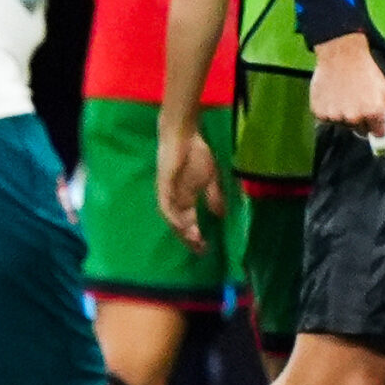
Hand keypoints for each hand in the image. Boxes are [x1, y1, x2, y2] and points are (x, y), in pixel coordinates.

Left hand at [156, 120, 221, 252]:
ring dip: (181, 231)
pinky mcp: (163, 185)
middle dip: (190, 239)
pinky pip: (166, 205)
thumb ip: (214, 197)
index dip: (196, 236)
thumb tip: (220, 215)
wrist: (184, 135)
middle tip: (201, 250)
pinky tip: (181, 225)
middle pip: (180, 225)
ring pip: (172, 218)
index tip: (206, 247)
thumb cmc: (196, 153)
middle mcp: (174, 200)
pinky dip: (173, 216)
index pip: (189, 223)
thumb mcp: (210, 179)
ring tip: (194, 240)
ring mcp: (168, 193)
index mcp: (185, 199)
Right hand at [310, 34, 384, 142]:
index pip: (380, 135)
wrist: (342, 55)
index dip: (379, 127)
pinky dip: (330, 111)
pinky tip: (333, 95)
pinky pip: (328, 120)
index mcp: (374, 113)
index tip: (376, 120)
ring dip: (345, 115)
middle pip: (361, 131)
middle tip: (360, 99)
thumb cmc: (368, 74)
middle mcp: (354, 117)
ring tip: (346, 94)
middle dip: (363, 120)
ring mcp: (335, 116)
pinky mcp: (319, 113)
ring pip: (344, 125)